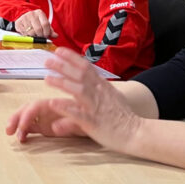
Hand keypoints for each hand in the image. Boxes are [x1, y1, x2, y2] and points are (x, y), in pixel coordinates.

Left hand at [6, 48, 140, 152]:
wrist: (136, 132)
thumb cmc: (123, 117)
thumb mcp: (112, 96)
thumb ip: (99, 88)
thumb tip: (89, 81)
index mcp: (102, 86)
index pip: (86, 67)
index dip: (72, 57)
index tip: (59, 50)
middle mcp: (99, 93)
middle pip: (80, 75)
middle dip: (63, 66)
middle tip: (47, 60)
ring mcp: (96, 107)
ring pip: (78, 90)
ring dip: (62, 83)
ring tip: (47, 79)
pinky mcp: (93, 122)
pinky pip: (77, 113)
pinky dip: (65, 107)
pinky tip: (53, 103)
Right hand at [6, 98, 87, 142]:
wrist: (101, 122)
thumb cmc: (93, 118)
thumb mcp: (84, 123)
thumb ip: (70, 124)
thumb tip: (56, 126)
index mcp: (57, 104)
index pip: (36, 106)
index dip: (27, 115)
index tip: (23, 126)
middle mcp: (49, 109)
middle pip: (27, 109)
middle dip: (16, 117)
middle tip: (9, 129)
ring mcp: (46, 117)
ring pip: (26, 116)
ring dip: (16, 123)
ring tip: (10, 133)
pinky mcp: (45, 126)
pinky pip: (30, 126)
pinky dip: (24, 131)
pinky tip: (21, 139)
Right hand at [14, 9, 55, 37]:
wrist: (23, 19)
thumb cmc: (36, 22)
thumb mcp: (44, 24)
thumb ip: (50, 30)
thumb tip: (56, 36)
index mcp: (40, 13)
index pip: (45, 24)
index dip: (46, 32)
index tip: (46, 36)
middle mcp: (32, 14)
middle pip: (38, 29)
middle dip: (40, 35)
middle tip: (40, 37)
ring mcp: (25, 18)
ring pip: (31, 32)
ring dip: (33, 36)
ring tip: (34, 35)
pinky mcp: (19, 22)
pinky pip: (24, 33)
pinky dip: (27, 36)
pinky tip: (28, 34)